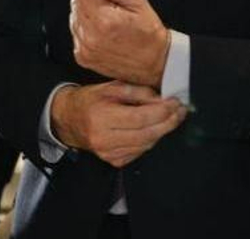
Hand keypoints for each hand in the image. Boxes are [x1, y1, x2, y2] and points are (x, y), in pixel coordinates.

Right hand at [50, 81, 184, 168]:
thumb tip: (162, 99)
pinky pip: (140, 152)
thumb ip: (137, 92)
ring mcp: (108, 153)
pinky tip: (151, 129)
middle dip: (168, 122)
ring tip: (170, 118)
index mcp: (101, 117)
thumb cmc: (90, 100)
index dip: (162, 111)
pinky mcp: (113, 161)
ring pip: (146, 144)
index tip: (175, 103)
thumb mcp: (110, 87)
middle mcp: (104, 138)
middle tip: (180, 111)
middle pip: (147, 134)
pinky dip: (149, 140)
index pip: (140, 118)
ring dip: (162, 131)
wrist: (68, 119)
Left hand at [70, 0, 168, 87]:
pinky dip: (86, 32)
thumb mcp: (136, 1)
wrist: (155, 62)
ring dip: (88, 18)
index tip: (110, 0)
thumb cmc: (149, 33)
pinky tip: (103, 35)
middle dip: (91, 4)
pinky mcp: (83, 57)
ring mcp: (85, 49)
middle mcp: (91, 37)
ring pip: (74, 19)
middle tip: (112, 13)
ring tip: (109, 26)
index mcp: (104, 20)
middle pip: (76, 4)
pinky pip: (75, 34)